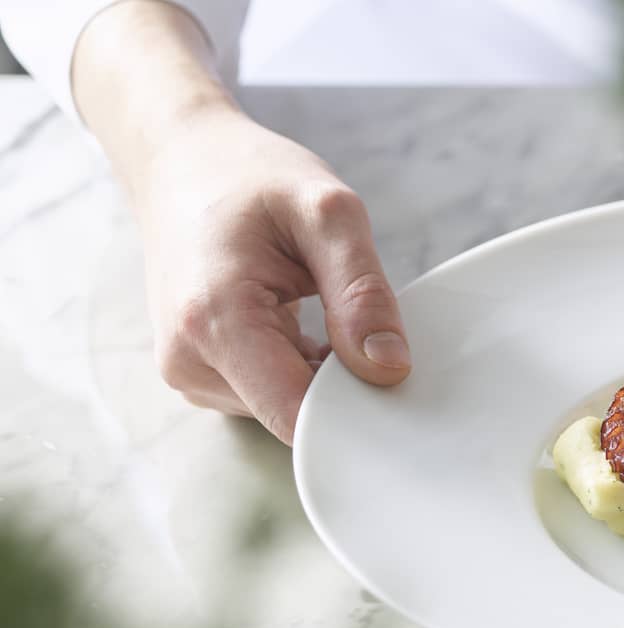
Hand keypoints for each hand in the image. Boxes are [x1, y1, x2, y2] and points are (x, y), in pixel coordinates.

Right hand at [136, 108, 410, 443]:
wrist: (180, 162)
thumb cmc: (250, 178)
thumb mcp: (327, 212)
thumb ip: (362, 292)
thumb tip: (389, 369)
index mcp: (216, 321)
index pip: (298, 417)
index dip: (355, 409)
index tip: (391, 376)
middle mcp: (190, 361)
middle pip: (295, 417)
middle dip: (344, 387)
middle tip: (361, 323)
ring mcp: (189, 373)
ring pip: (286, 409)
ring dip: (322, 376)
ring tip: (319, 311)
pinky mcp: (200, 374)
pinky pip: (270, 396)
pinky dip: (301, 371)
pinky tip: (304, 326)